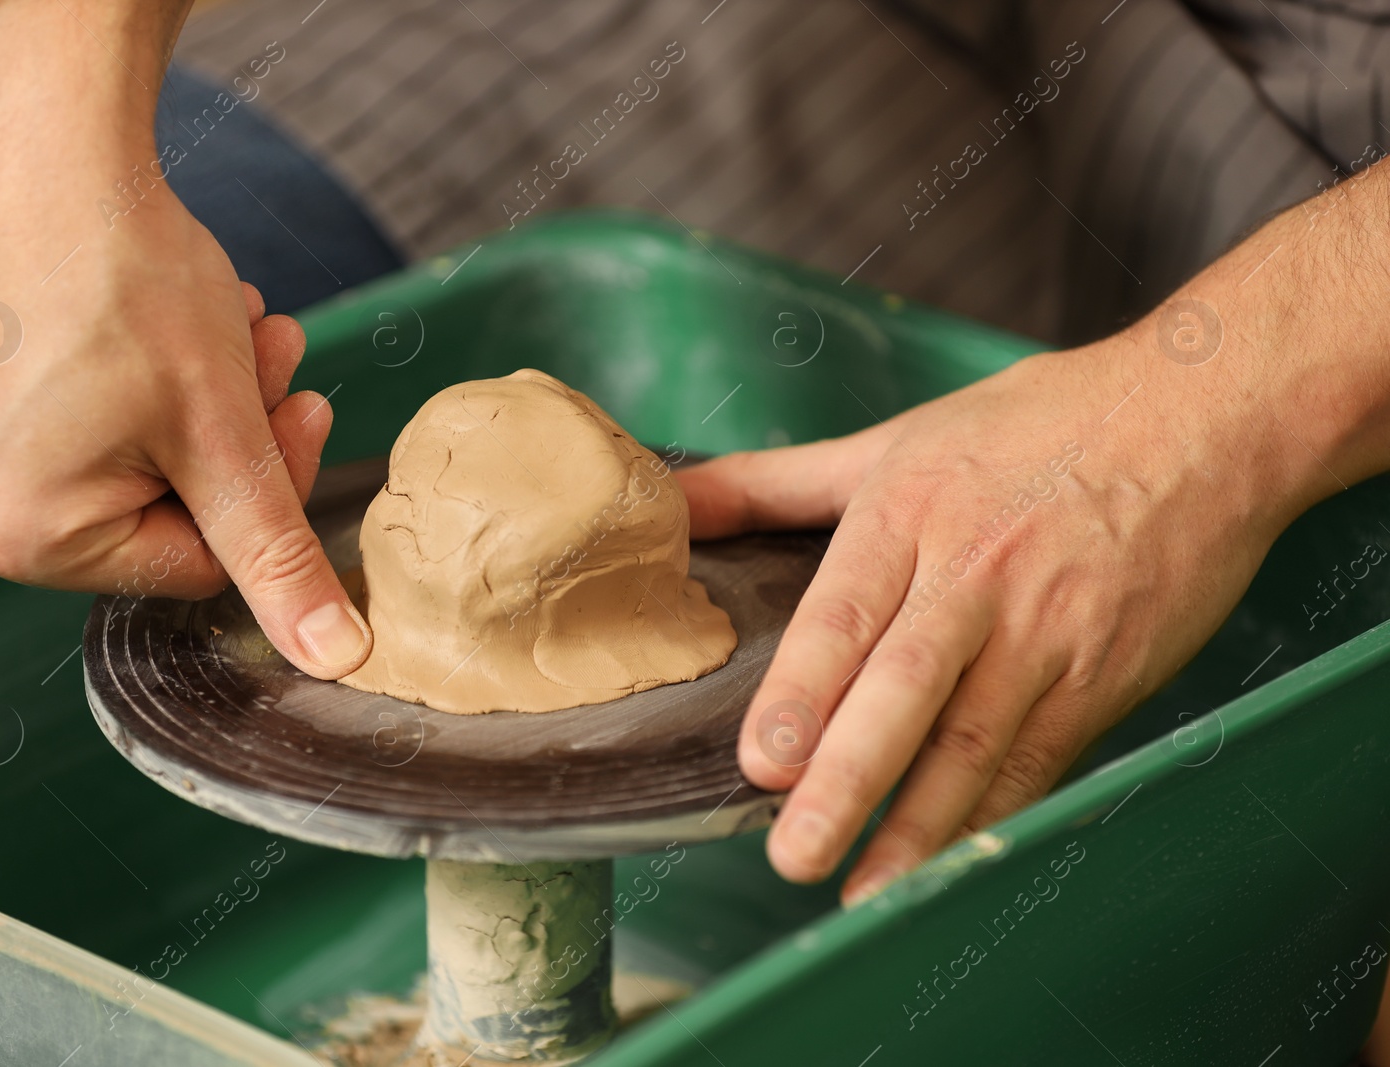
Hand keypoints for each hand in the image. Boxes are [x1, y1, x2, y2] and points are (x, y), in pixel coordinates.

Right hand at [0, 0, 369, 677]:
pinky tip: (182, 312)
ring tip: (245, 319)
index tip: (311, 411)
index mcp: (25, 540)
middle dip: (243, 433)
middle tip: (283, 353)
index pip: (197, 563)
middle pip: (167, 507)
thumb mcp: (225, 434)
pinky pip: (85, 412)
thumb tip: (338, 661)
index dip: (274, 490)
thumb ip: (279, 557)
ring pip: (138, 452)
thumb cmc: (126, 281)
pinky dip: (152, 372)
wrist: (47, 139)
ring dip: (213, 395)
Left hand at [676, 331, 1303, 903]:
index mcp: (909, 513)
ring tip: (866, 892)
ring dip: (921, 824)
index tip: (762, 762)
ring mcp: (1046, 631)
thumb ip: (776, 481)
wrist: (1201, 420)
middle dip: (851, 776)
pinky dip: (995, 815)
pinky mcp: (1104, 674)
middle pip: (907, 687)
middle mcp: (975, 578)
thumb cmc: (1035, 427)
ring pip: (976, 739)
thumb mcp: (895, 440)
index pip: (846, 612)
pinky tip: (952, 865)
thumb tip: (676, 502)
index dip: (804, 691)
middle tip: (795, 852)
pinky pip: (1041, 757)